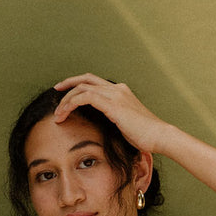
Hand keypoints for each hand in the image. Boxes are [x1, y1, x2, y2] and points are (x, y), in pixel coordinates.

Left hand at [52, 74, 170, 153]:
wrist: (159, 136)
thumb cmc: (146, 137)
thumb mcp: (127, 126)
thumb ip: (115, 121)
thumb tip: (106, 129)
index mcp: (121, 92)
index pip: (95, 83)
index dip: (78, 86)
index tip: (66, 94)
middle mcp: (117, 89)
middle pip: (86, 79)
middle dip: (68, 84)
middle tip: (55, 93)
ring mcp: (115, 94)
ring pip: (82, 88)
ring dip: (66, 100)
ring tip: (57, 114)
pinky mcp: (112, 104)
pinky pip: (85, 97)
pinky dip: (71, 103)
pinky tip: (64, 114)